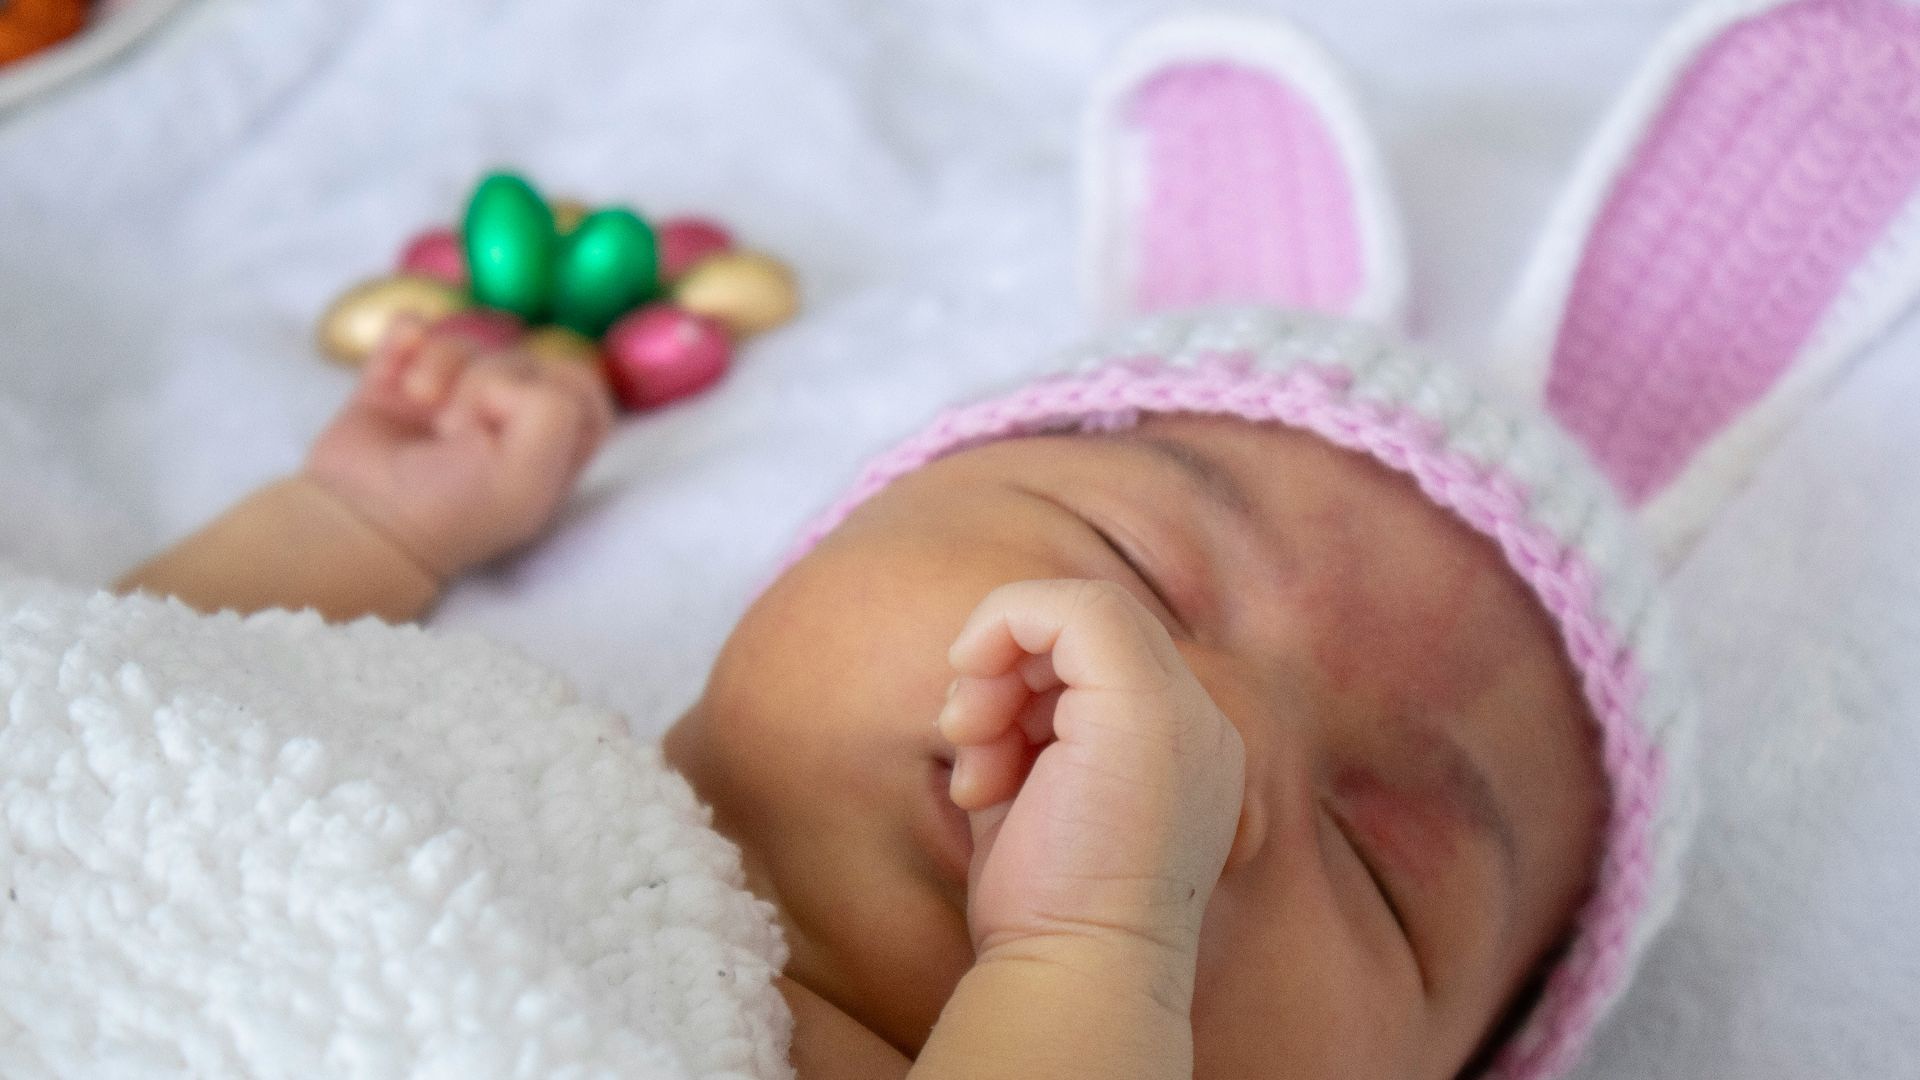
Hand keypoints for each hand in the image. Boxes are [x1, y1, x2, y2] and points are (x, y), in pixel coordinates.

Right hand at [304, 317, 615, 582]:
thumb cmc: (452, 509)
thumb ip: (554, 413)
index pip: (578, 385)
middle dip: (489, 379)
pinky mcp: (399, 379)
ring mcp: (451, 396)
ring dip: (441, 361)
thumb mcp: (529, 477)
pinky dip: (405, 337)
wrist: (363, 520)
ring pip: (467, 337)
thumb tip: (503, 375)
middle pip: (522, 353)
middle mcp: (504, 418)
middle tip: (457, 429)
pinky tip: (398, 374)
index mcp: (547, 448)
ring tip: (421, 401)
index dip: (554, 387)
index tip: (517, 419)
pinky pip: (412, 326)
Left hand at [936, 580, 1246, 981]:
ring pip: (1079, 612)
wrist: (1074, 972)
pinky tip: (974, 720)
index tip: (982, 752)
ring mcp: (1182, 711)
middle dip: (1008, 669)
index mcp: (1186, 750)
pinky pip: (1072, 606)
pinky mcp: (1143, 704)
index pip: (1103, 660)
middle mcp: (1200, 724)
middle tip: (968, 742)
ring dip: (996, 672)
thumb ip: (1034, 729)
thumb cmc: (1046, 908)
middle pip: (1091, 630)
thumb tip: (984, 674)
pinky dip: (1003, 632)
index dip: (1027, 680)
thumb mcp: (1040, 795)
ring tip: (975, 759)